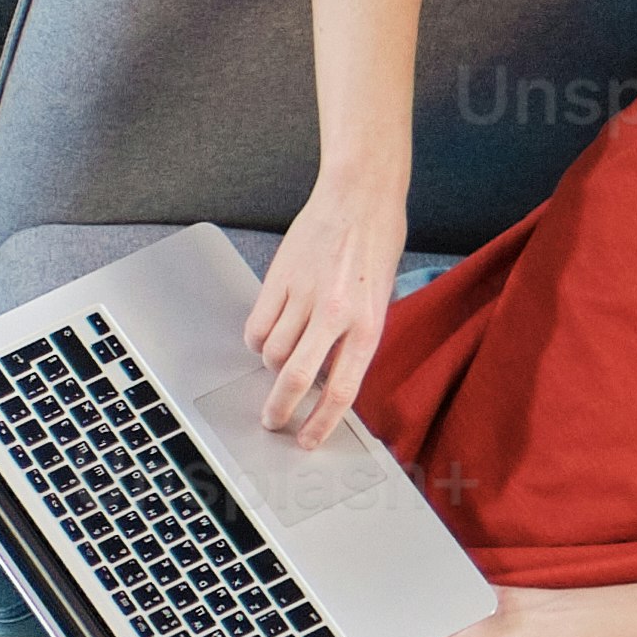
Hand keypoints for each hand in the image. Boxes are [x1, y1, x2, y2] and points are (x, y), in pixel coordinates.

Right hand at [244, 168, 416, 434]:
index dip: (320, 424)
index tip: (306, 440)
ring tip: (279, 358)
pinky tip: (265, 337)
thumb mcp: (379, 300)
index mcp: (369, 325)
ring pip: (272, 352)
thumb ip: (355, 340)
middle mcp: (336, 314)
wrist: (360, 196)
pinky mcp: (279, 278)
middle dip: (279, 409)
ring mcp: (304, 295)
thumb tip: (327, 378)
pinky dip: (257, 340)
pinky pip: (257, 326)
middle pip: (296, 379)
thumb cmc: (376, 246)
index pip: (341, 391)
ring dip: (271, 365)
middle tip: (272, 421)